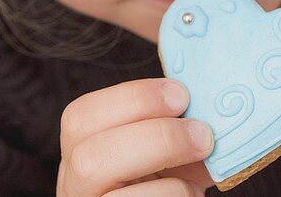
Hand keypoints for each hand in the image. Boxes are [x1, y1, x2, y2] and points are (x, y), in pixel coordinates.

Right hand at [56, 76, 215, 194]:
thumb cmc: (169, 175)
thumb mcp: (161, 144)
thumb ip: (170, 119)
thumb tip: (205, 99)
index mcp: (79, 149)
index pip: (80, 117)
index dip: (131, 98)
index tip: (180, 94)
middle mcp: (74, 186)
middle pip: (89, 158)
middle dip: (154, 137)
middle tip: (200, 133)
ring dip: (168, 177)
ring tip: (199, 169)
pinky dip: (172, 196)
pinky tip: (192, 193)